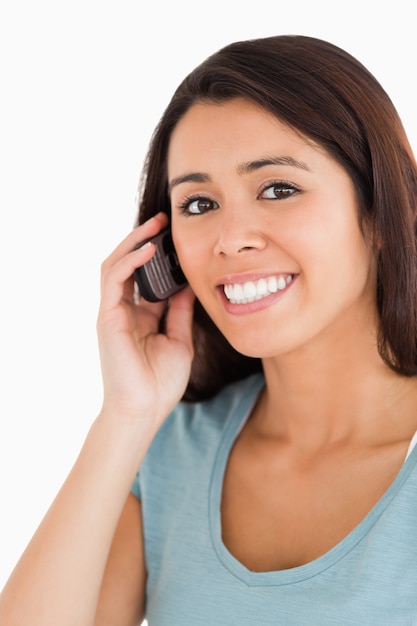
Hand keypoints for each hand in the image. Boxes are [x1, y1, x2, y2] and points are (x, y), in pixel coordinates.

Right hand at [97, 213, 194, 423]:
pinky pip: (114, 279)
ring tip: (154, 226)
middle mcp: (124, 310)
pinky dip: (130, 260)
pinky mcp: (107, 316)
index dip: (160, 257)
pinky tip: (149, 248)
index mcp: (141, 316)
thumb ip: (180, 312)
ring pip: (115, 265)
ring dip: (133, 242)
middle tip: (163, 221)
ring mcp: (113, 312)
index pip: (147, 277)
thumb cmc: (161, 382)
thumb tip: (189, 285)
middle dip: (143, 241)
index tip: (178, 239)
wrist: (144, 410)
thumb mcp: (179, 339)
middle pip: (128, 265)